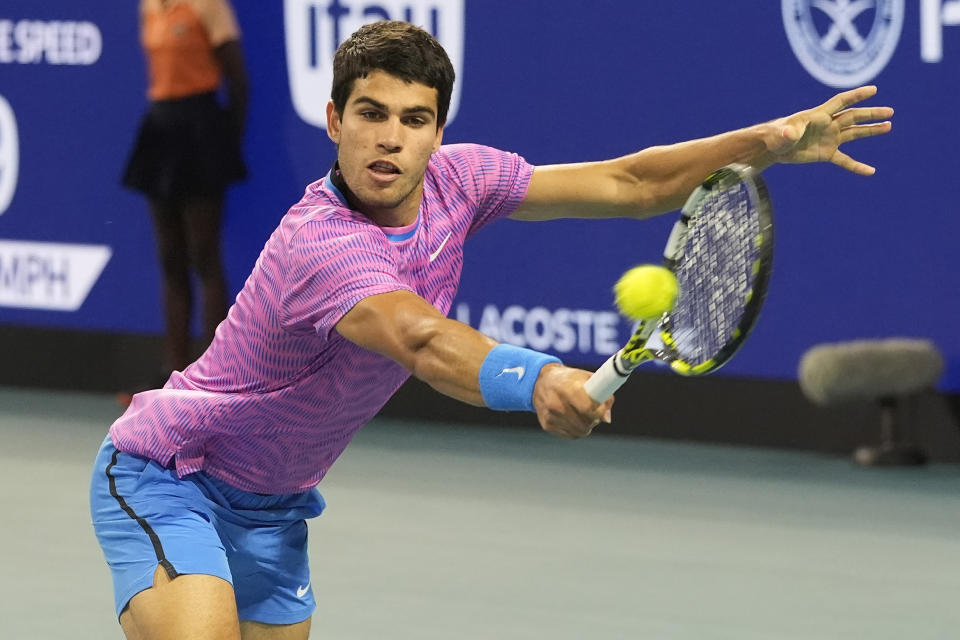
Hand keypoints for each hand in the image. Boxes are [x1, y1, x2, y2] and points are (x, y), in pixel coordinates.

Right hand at [531, 364, 613, 438]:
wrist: (541, 382)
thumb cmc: (568, 379)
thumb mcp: (585, 378)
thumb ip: (601, 394)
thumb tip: (606, 418)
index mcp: (567, 388)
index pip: (588, 409)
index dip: (599, 412)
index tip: (602, 411)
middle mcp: (556, 403)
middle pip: (585, 423)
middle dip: (594, 420)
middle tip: (594, 413)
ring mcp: (550, 416)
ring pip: (579, 432)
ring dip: (586, 427)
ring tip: (584, 416)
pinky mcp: (547, 425)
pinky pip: (570, 435)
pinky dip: (576, 430)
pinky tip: (573, 419)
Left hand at [767, 85, 892, 174]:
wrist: (773, 148)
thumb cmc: (776, 136)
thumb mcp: (782, 134)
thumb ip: (788, 132)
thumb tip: (789, 133)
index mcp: (819, 115)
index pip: (841, 102)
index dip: (856, 95)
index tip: (873, 90)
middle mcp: (828, 125)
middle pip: (853, 117)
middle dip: (871, 114)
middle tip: (890, 112)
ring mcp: (829, 139)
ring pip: (854, 133)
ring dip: (871, 130)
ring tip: (888, 126)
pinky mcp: (826, 153)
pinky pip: (845, 161)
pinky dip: (857, 166)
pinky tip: (870, 171)